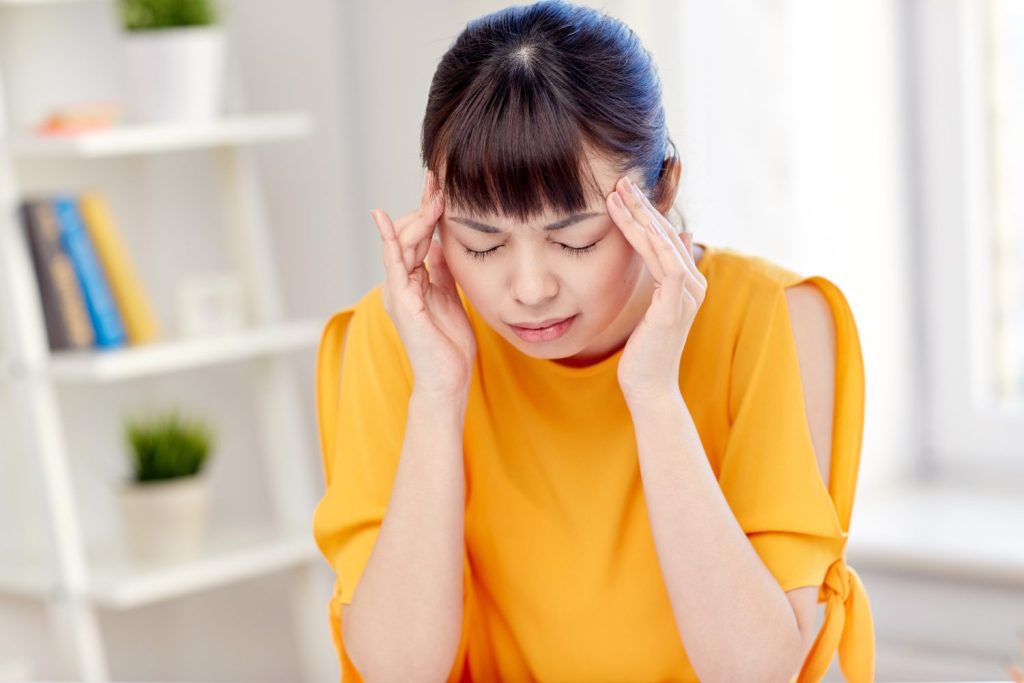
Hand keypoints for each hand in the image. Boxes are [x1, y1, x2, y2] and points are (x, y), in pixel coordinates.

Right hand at [371, 171, 476, 396]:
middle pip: (409, 234)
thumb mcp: (451, 297)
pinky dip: (391, 241)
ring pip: (403, 244)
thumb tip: (442, 243)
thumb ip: (443, 271)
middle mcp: (402, 282)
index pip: (419, 236)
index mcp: (415, 280)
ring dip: (419, 216)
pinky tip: (386, 220)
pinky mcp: (403, 302)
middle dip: (424, 205)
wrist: (448, 380)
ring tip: (435, 194)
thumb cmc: (449, 345)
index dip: (429, 209)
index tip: (441, 184)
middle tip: (438, 179)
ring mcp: (399, 291)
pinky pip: (395, 266)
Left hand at [606, 175, 706, 400]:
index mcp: (686, 281)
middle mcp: (692, 283)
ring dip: (639, 217)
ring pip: (662, 244)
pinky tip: (632, 223)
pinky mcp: (673, 308)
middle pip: (665, 234)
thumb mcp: (652, 307)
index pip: (664, 237)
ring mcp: (685, 295)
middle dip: (642, 205)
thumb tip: (679, 239)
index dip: (645, 212)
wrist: (649, 387)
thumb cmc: (644, 351)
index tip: (622, 190)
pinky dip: (648, 242)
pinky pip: (664, 266)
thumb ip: (663, 276)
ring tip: (618, 194)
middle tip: (620, 180)